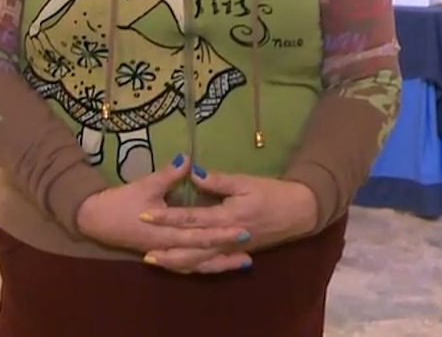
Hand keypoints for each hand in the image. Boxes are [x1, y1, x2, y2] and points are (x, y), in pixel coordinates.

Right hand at [75, 155, 252, 274]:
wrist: (98, 221)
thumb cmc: (122, 202)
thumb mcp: (146, 185)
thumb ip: (168, 175)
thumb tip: (187, 160)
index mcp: (166, 231)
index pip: (199, 233)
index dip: (221, 231)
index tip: (242, 226)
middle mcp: (169, 247)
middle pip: (203, 251)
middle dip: (227, 247)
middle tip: (250, 241)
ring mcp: (167, 254)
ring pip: (198, 264)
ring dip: (221, 263)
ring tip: (245, 262)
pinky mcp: (164, 256)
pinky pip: (188, 267)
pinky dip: (204, 267)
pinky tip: (219, 265)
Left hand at [140, 169, 318, 254]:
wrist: (298, 212)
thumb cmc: (271, 193)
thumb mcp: (245, 182)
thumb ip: (217, 181)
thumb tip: (191, 173)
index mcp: (226, 217)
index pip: (190, 218)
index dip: (165, 217)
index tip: (144, 215)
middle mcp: (226, 238)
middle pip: (191, 247)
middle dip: (167, 250)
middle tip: (143, 251)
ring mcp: (231, 249)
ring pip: (200, 261)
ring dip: (177, 262)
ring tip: (154, 261)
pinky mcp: (235, 253)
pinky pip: (212, 264)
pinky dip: (194, 267)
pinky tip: (180, 266)